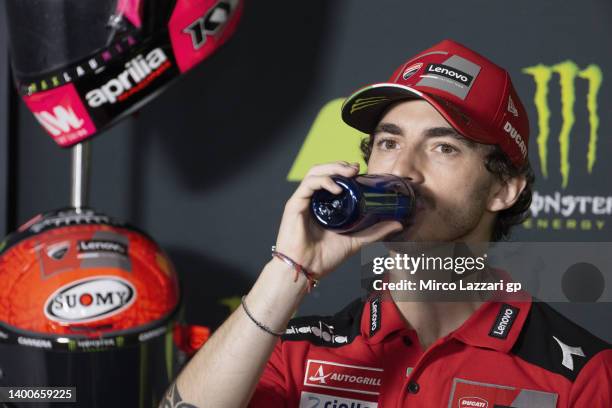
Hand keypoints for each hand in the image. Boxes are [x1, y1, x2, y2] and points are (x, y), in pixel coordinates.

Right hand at [274, 161, 403, 278]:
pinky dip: (323, 181)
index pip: (332, 178)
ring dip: (332, 168)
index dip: (345, 170)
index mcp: (323, 204)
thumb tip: (399, 223)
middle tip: (356, 168)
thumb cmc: (325, 257)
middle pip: (323, 171)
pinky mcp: (294, 204)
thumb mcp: (356, 241)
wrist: (307, 270)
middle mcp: (312, 200)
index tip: (361, 171)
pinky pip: (308, 184)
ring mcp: (303, 201)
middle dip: (340, 165)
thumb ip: (375, 232)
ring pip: (315, 173)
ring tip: (348, 172)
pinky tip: (336, 188)